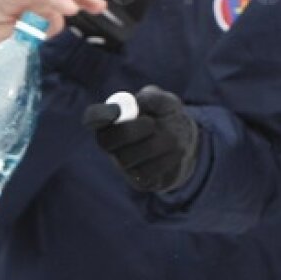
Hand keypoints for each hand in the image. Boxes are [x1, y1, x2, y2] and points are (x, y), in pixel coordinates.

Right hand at [83, 86, 199, 192]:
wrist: (186, 142)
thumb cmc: (168, 116)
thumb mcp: (164, 102)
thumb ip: (152, 98)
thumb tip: (137, 103)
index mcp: (112, 120)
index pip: (94, 117)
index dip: (97, 116)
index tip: (113, 111)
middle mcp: (112, 144)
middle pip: (107, 141)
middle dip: (130, 131)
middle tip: (151, 123)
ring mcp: (124, 165)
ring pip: (130, 157)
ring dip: (155, 144)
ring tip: (171, 136)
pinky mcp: (140, 181)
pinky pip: (148, 172)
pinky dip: (164, 160)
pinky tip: (172, 153)